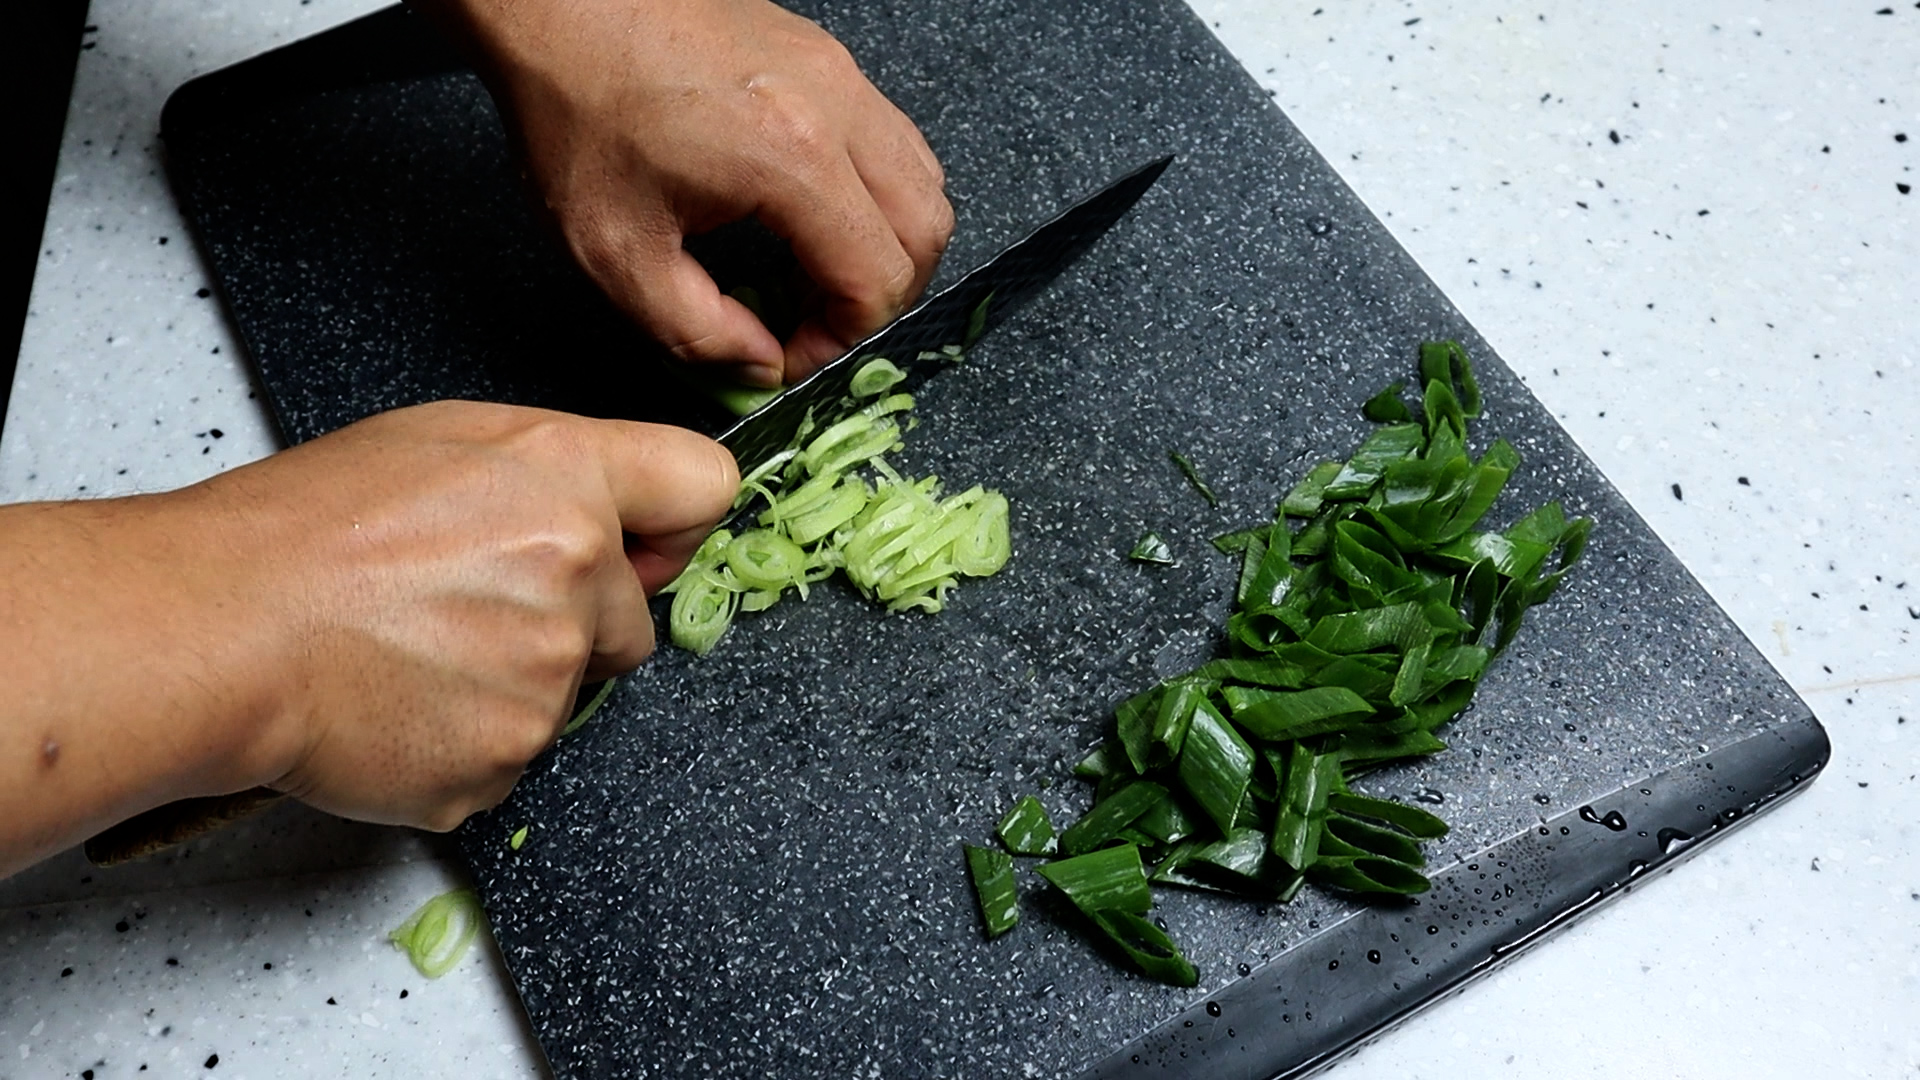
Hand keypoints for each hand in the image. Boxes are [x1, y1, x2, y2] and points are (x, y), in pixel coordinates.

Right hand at [0, 403, 737, 870]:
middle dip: (575, 622)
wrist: (218, 627)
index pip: (704, 486)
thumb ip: (554, 474)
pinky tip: (401, 700)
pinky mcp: (504, 762)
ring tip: (412, 648)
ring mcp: (547, 681)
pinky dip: (463, 738)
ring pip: (567, 692)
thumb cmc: (305, 529)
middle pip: (634, 621)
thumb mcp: (443, 443)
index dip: (674, 525)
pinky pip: (510, 754)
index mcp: (568, 482)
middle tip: (466, 607)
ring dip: (511, 681)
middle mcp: (579, 577)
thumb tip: (618, 522)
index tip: (644, 546)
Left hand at [418, 0, 953, 387]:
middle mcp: (836, 108)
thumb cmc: (576, 112)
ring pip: (924, 184)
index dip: (843, 340)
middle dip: (881, 300)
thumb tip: (761, 365)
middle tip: (815, 327)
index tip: (791, 356)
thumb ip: (699, 332)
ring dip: (886, 248)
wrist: (556, 9)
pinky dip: (875, 199)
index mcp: (791, 158)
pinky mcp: (828, 61)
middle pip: (924, 234)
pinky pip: (895, 144)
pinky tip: (808, 222)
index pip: (877, 278)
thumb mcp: (618, 254)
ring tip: (812, 277)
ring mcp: (841, 75)